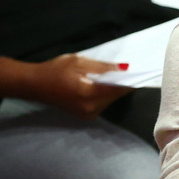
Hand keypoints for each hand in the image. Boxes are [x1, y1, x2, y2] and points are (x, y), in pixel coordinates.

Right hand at [0, 53, 131, 118]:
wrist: (34, 85)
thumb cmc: (54, 70)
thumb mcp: (79, 62)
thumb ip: (103, 67)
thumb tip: (124, 68)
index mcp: (88, 93)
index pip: (118, 89)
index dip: (131, 81)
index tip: (144, 73)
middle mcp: (90, 108)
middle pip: (116, 96)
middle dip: (122, 84)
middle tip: (128, 71)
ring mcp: (88, 114)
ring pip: (110, 100)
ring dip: (114, 89)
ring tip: (113, 76)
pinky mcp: (86, 116)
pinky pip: (103, 103)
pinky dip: (105, 94)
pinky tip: (102, 84)